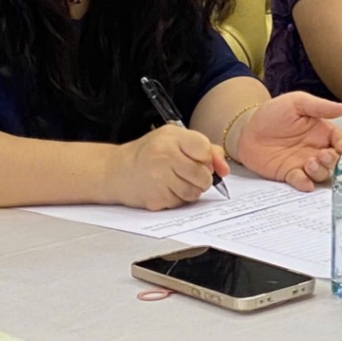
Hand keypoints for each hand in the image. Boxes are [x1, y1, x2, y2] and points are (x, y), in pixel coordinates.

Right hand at [110, 124, 226, 210]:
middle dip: (203, 177)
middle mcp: (164, 158)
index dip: (207, 158)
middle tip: (192, 173)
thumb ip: (206, 148)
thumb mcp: (176, 138)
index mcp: (172, 139)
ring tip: (179, 180)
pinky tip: (167, 188)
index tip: (198, 158)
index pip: (206, 152)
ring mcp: (158, 181)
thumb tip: (224, 169)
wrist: (117, 171)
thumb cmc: (150, 152)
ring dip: (192, 189)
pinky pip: (180, 203)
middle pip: (203, 176)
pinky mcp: (155, 199)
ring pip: (194, 192)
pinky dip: (179, 198)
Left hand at [233, 93, 341, 191]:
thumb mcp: (298, 103)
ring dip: (320, 171)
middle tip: (323, 155)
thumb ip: (321, 107)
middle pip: (336, 161)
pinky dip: (305, 184)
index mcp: (323, 132)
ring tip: (310, 163)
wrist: (246, 129)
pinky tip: (304, 181)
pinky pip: (301, 182)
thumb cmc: (273, 112)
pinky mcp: (288, 174)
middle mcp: (317, 149)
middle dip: (334, 161)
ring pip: (322, 174)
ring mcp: (303, 163)